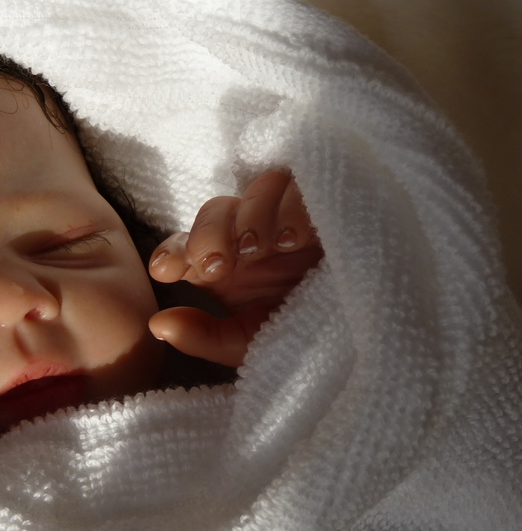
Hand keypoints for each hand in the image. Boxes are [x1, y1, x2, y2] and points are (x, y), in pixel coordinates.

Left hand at [148, 171, 321, 367]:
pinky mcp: (330, 201)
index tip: (164, 272)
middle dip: (208, 236)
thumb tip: (157, 324)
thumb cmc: (310, 336)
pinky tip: (294, 239)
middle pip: (215, 212)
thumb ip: (204, 337)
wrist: (374, 332)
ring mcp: (292, 214)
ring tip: (260, 252)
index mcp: (230, 264)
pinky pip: (302, 184)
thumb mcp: (252, 345)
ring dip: (251, 220)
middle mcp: (255, 234)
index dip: (172, 253)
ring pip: (257, 190)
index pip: (187, 245)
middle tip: (216, 266)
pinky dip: (292, 208)